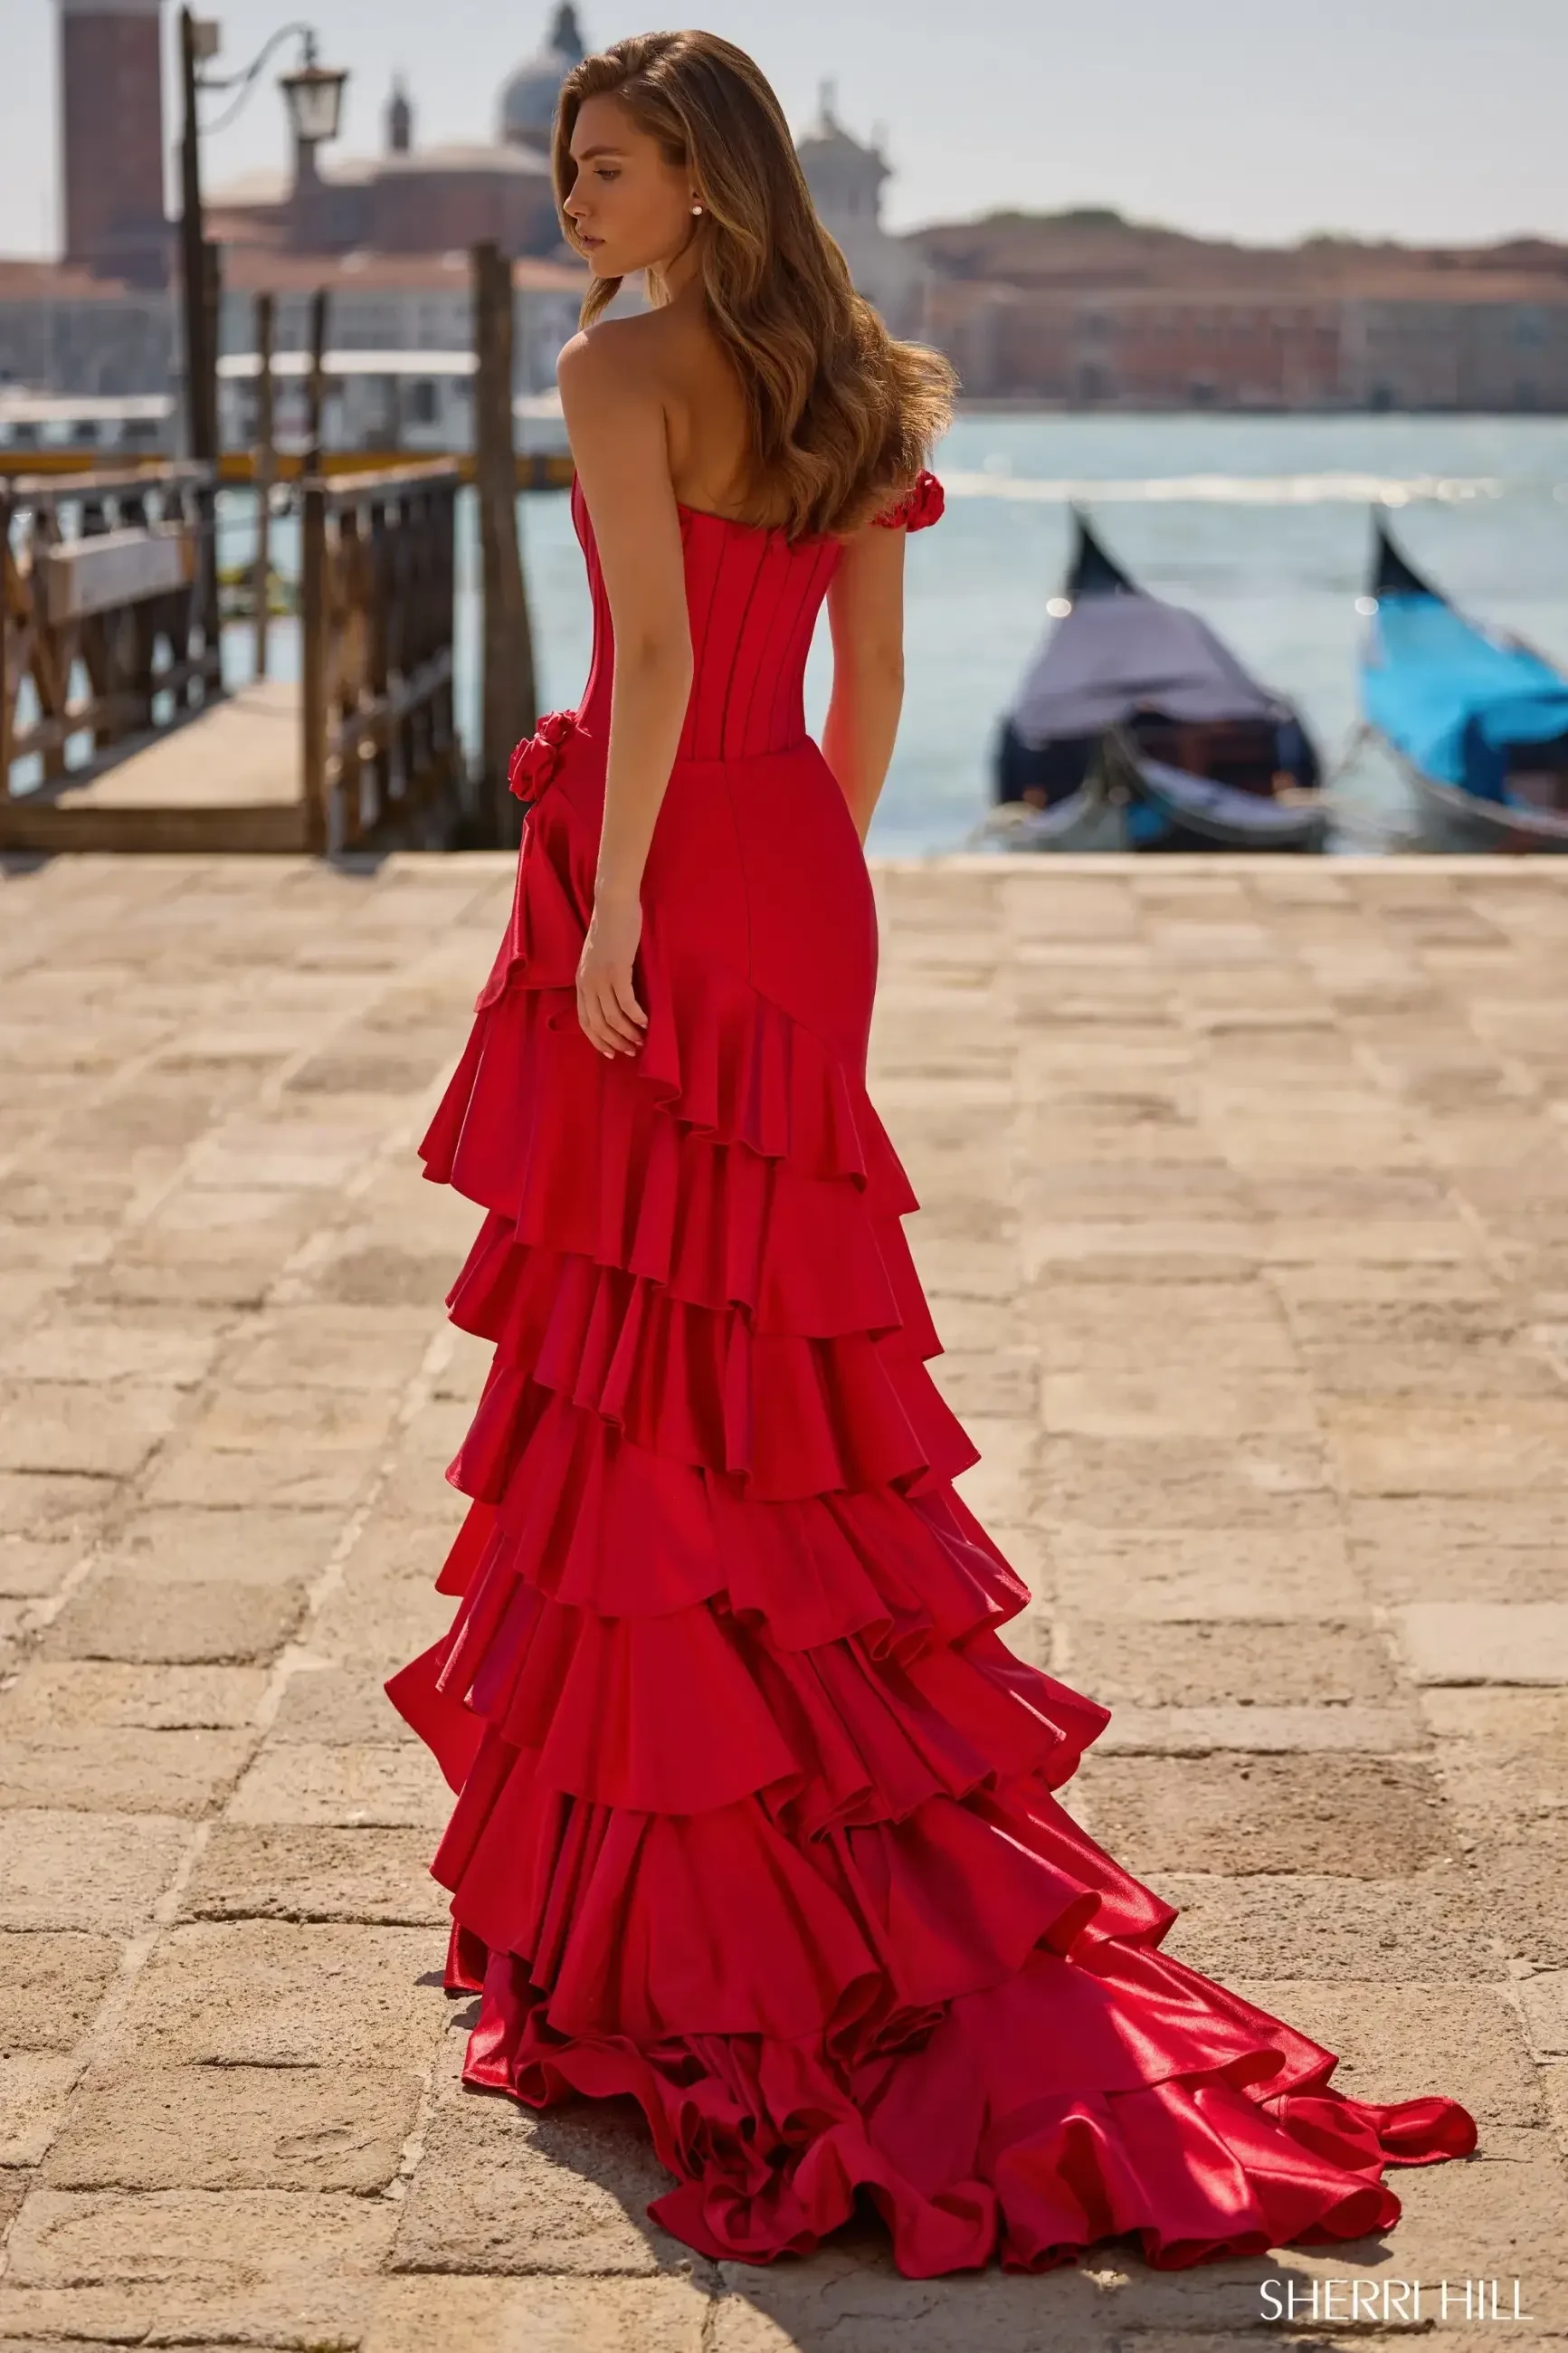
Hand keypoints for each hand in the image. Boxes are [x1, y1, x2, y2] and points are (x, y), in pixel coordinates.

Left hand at [577, 889, 647, 1057]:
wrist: (614, 904)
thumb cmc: (611, 929)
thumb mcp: (600, 959)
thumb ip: (602, 979)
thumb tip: (615, 1001)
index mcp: (581, 982)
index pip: (585, 1021)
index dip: (598, 1041)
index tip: (612, 1053)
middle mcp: (587, 983)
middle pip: (598, 1024)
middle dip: (615, 1042)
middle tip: (633, 1050)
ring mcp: (600, 977)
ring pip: (612, 1017)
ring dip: (628, 1032)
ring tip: (643, 1040)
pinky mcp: (617, 969)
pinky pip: (626, 1002)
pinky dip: (636, 1016)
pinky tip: (647, 1022)